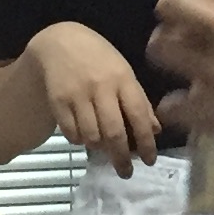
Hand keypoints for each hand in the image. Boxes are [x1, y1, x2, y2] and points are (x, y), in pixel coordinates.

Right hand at [27, 21, 160, 172]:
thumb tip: (155, 130)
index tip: (150, 160)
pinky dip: (80, 140)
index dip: (146, 142)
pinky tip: (84, 135)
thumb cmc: (99, 59)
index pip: (139, 115)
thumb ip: (139, 100)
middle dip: (122, 158)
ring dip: (99, 148)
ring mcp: (77, 94)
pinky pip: (71, 133)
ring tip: (103, 147)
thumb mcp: (124, 72)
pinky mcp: (58, 101)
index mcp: (123, 78)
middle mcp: (101, 87)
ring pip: (91, 136)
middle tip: (126, 172)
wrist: (60, 41)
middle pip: (114, 132)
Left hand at [147, 0, 213, 152]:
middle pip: (172, 4)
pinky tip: (188, 106)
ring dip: (168, 52)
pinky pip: (171, 105)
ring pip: (161, 49)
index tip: (211, 1)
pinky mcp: (212, 113)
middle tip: (183, 24)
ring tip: (180, 61)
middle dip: (173, 10)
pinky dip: (176, 106)